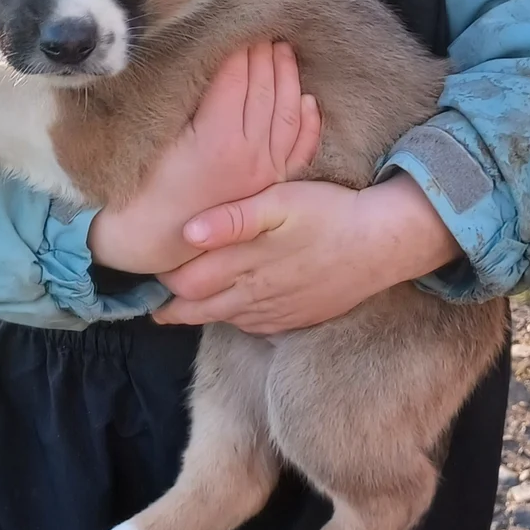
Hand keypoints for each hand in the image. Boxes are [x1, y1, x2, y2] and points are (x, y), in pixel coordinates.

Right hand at [88, 41, 320, 278]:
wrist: (153, 240)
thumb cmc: (144, 185)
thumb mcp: (157, 137)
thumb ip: (185, 98)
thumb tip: (204, 57)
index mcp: (219, 138)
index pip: (236, 76)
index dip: (238, 46)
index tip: (238, 22)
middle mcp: (250, 154)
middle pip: (265, 89)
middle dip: (264, 53)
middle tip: (263, 25)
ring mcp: (266, 172)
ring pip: (288, 113)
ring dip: (288, 77)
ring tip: (283, 49)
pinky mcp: (273, 185)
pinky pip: (300, 148)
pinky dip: (308, 121)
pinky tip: (307, 99)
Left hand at [153, 174, 461, 333]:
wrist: (380, 244)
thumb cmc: (328, 213)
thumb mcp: (280, 202)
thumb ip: (231, 218)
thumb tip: (186, 233)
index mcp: (242, 264)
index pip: (184, 282)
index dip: (162, 277)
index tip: (150, 264)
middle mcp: (252, 295)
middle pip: (196, 309)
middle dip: (170, 305)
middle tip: (153, 297)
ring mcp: (274, 313)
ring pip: (223, 320)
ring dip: (199, 314)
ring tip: (179, 306)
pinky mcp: (294, 320)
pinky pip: (253, 327)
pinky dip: (233, 319)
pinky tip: (230, 309)